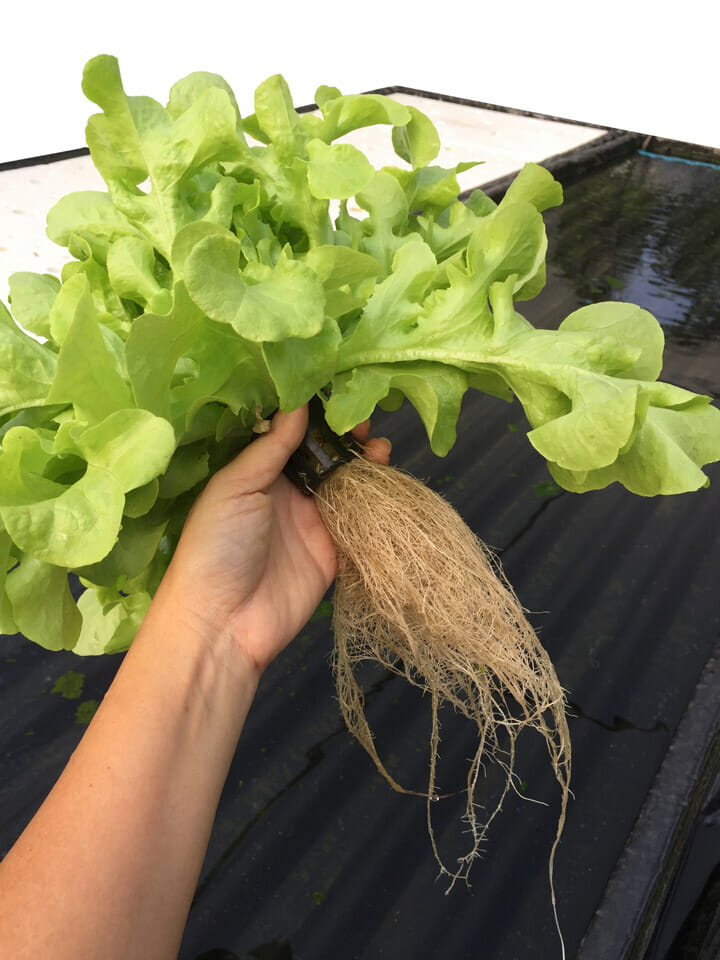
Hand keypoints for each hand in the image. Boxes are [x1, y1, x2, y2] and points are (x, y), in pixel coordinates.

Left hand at [157, 406, 389, 673]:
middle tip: (363, 420)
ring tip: (379, 443)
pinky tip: (387, 474)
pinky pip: (360, 518)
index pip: (292, 435)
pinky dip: (376, 498)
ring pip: (347, 482)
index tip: (337, 393)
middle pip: (324, 455)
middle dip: (345, 435)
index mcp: (257, 473)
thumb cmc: (217, 545)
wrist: (225, 621)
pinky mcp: (335, 551)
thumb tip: (299, 402)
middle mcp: (287, 492)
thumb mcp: (236, 485)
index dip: (315, 415)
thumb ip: (271, 446)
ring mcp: (313, 521)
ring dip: (364, 461)